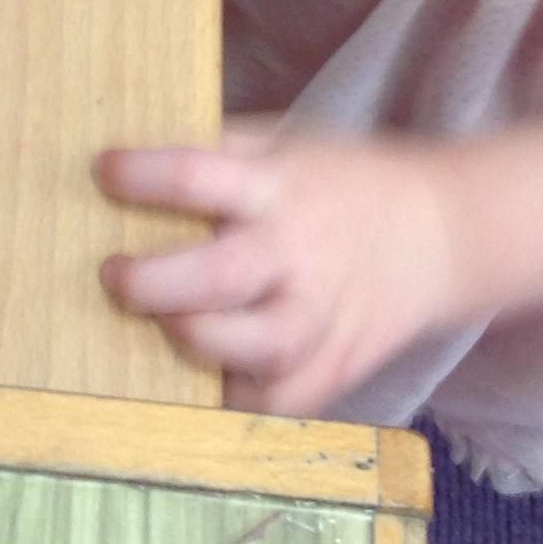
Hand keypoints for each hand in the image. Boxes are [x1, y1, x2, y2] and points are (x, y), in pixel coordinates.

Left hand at [95, 125, 466, 415]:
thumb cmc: (337, 182)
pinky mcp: (338, 365)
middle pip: (222, 275)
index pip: (199, 175)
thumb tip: (125, 156)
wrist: (440, 232)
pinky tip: (206, 379)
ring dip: (196, 344)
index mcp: (278, 184)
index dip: (144, 174)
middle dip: (156, 282)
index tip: (102, 171)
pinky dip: (240, 399)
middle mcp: (299, 251)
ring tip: (162, 326)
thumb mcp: (282, 143)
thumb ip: (216, 151)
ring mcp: (322, 315)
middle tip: (113, 275)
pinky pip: (282, 400)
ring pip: (256, 349)